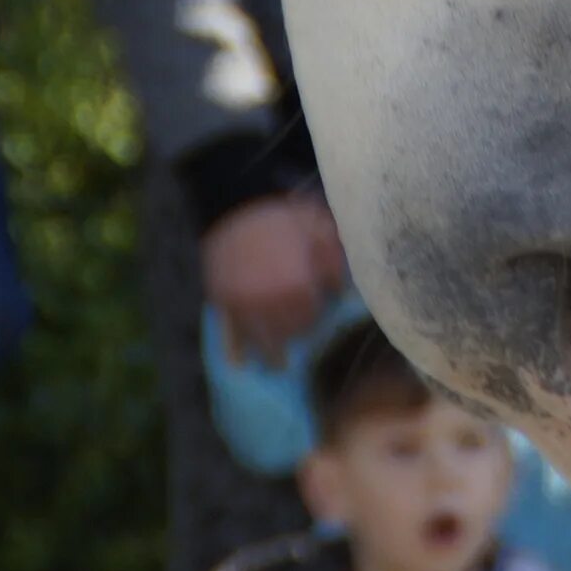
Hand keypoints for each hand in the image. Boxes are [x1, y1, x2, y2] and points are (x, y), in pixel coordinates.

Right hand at [201, 194, 345, 364]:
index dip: (317, 316)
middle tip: (302, 334)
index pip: (314, 318)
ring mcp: (244, 306)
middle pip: (290, 333)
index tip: (318, 314)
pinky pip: (230, 334)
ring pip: (262, 341)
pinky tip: (241, 364)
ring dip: (271, 354)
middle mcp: (272, 303)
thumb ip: (335, 262)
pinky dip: (235, 350)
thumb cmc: (282, 216)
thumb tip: (347, 293)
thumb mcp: (319, 229)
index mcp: (299, 287)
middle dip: (297, 334)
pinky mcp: (223, 302)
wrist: (236, 204)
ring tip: (279, 366)